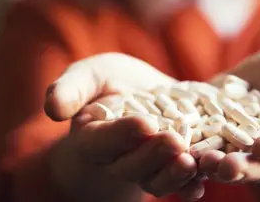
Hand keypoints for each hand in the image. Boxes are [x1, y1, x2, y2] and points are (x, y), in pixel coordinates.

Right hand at [45, 53, 204, 201]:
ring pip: (158, 178)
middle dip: (153, 155)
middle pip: (133, 164)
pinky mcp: (171, 163)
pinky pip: (181, 180)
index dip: (122, 135)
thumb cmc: (107, 83)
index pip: (103, 141)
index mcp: (92, 138)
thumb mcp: (88, 76)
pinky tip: (206, 177)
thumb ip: (70, 89)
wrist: (137, 95)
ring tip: (192, 162)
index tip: (143, 123)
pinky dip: (192, 182)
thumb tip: (53, 110)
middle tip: (173, 141)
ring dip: (175, 174)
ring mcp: (147, 165)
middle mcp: (118, 158)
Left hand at [198, 45, 259, 184]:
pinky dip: (188, 154)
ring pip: (224, 162)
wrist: (258, 83)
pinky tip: (173, 151)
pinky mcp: (210, 141)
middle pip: (254, 163)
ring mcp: (236, 148)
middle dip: (241, 166)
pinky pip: (200, 152)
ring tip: (197, 162)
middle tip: (226, 166)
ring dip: (211, 165)